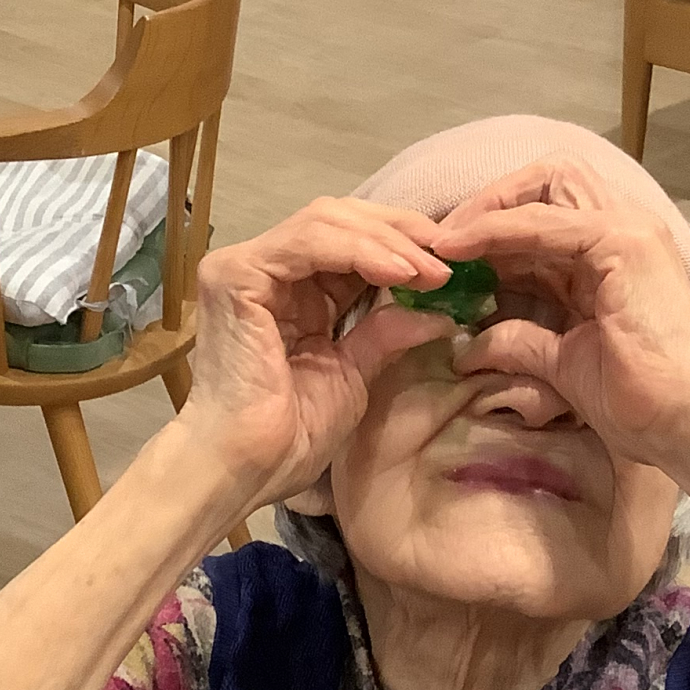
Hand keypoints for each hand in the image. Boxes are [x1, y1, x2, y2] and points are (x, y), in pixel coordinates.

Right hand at [182, 200, 452, 504]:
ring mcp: (245, 268)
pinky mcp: (236, 274)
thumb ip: (386, 333)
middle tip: (450, 255)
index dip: (402, 245)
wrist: (248, 470)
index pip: (349, 244)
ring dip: (387, 241)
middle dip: (400, 232)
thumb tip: (442, 312)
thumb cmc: (290, 439)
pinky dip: (359, 250)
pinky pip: (308, 241)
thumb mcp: (353, 374)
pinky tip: (399, 271)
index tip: (452, 266)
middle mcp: (264, 271)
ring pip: (326, 220)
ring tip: (431, 268)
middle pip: (339, 219)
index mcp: (290, 295)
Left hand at [429, 159, 689, 465]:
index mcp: (611, 257)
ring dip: (486, 210)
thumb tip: (470, 345)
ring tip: (443, 241)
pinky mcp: (621, 242)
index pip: (545, 216)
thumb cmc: (641, 402)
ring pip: (545, 185)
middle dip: (491, 201)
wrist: (689, 420)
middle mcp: (621, 230)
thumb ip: (523, 342)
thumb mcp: (564, 364)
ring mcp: (625, 230)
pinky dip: (495, 229)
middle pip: (547, 181)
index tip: (448, 259)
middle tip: (445, 241)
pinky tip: (459, 247)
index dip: (493, 230)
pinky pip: (542, 222)